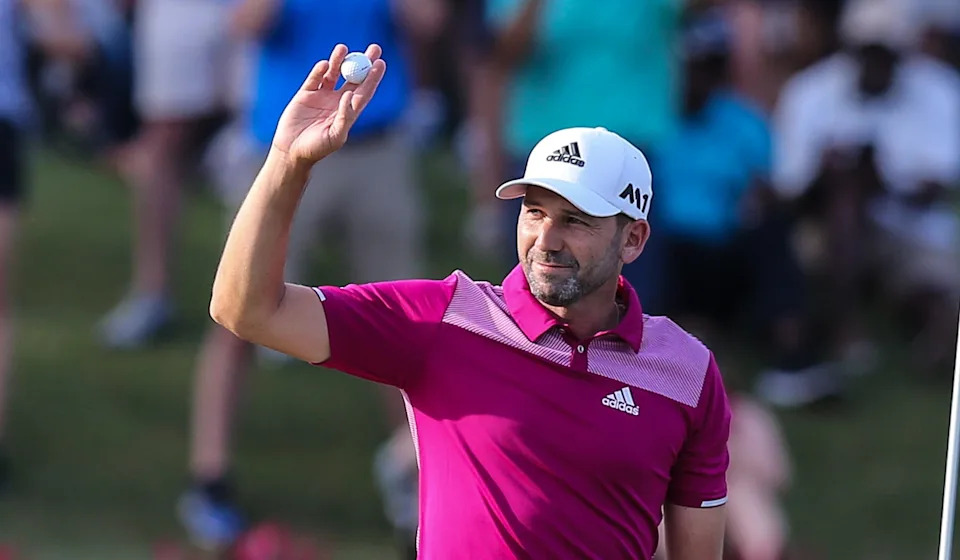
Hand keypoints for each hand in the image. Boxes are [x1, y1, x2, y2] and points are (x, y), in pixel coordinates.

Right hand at [271, 44, 385, 165]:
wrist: (291, 150)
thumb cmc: (317, 148)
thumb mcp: (335, 136)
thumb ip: (345, 117)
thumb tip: (350, 95)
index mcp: (348, 112)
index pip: (365, 91)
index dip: (373, 77)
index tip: (380, 63)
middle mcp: (338, 102)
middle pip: (354, 78)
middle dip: (364, 62)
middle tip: (374, 47)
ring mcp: (322, 97)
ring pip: (334, 74)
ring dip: (340, 60)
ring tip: (343, 48)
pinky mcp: (305, 95)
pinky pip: (314, 78)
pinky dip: (319, 71)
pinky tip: (324, 64)